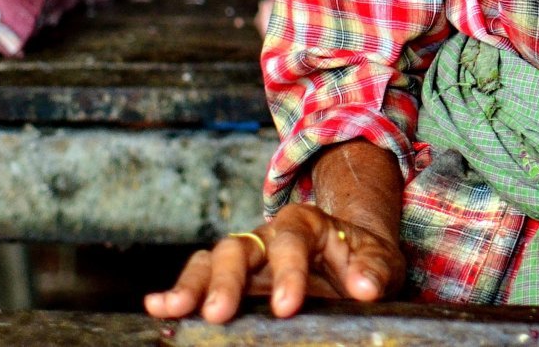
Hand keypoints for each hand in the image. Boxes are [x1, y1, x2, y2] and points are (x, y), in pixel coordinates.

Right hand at [142, 204, 405, 321]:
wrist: (356, 262)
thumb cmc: (364, 262)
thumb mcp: (380, 263)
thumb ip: (373, 271)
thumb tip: (364, 287)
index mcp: (305, 224)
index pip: (291, 241)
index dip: (287, 273)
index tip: (288, 308)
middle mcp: (267, 236)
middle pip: (239, 248)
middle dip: (227, 281)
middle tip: (220, 313)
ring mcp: (245, 260)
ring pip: (210, 262)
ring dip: (191, 286)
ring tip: (171, 309)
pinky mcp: (231, 283)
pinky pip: (198, 280)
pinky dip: (179, 292)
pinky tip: (158, 309)